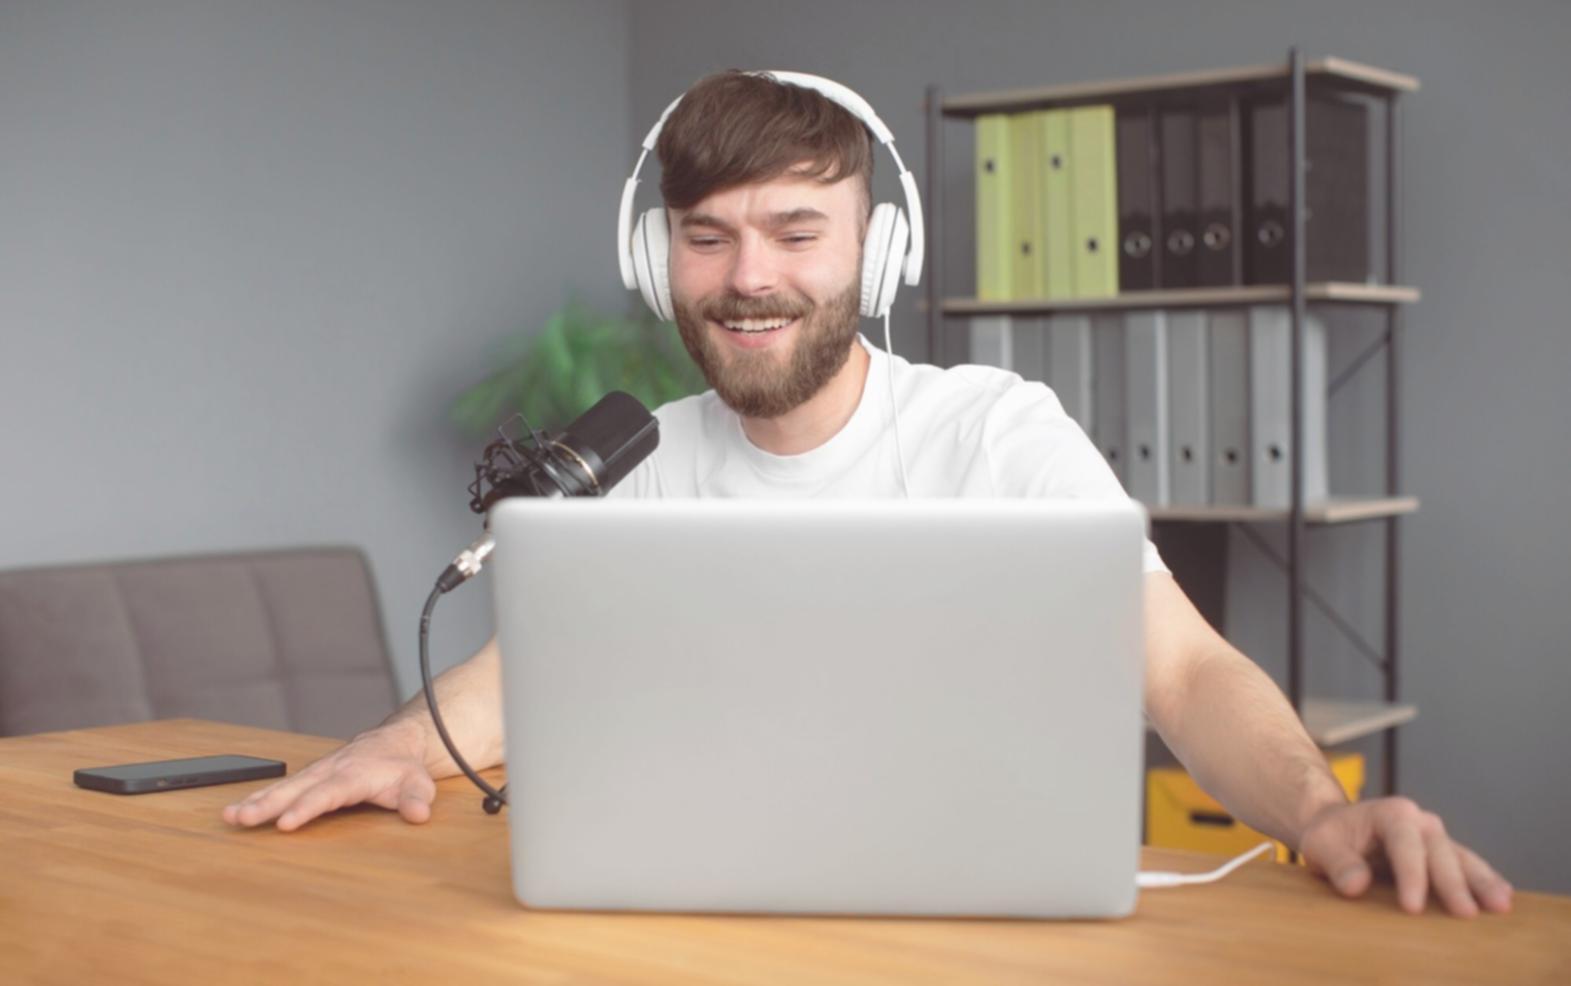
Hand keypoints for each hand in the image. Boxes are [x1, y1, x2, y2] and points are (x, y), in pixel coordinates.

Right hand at [221, 721, 435, 831]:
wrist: (394, 743)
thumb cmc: (403, 768)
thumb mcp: (418, 783)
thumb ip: (417, 798)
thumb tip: (420, 814)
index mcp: (354, 775)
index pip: (327, 794)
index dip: (306, 809)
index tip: (284, 824)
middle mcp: (330, 771)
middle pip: (295, 789)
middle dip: (267, 804)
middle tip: (241, 818)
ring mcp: (316, 773)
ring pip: (283, 787)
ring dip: (256, 801)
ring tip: (230, 817)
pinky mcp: (308, 778)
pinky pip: (281, 788)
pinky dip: (257, 798)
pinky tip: (236, 812)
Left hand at [1299, 797, 1512, 916]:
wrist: (1338, 828)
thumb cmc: (1330, 837)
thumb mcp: (1320, 846)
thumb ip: (1337, 863)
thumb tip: (1356, 885)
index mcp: (1391, 813)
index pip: (1405, 845)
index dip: (1411, 876)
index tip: (1412, 907)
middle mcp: (1420, 821)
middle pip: (1440, 853)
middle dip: (1453, 884)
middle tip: (1466, 914)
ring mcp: (1436, 837)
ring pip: (1462, 859)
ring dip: (1482, 882)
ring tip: (1501, 905)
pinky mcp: (1444, 854)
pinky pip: (1467, 867)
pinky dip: (1484, 881)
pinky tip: (1502, 898)